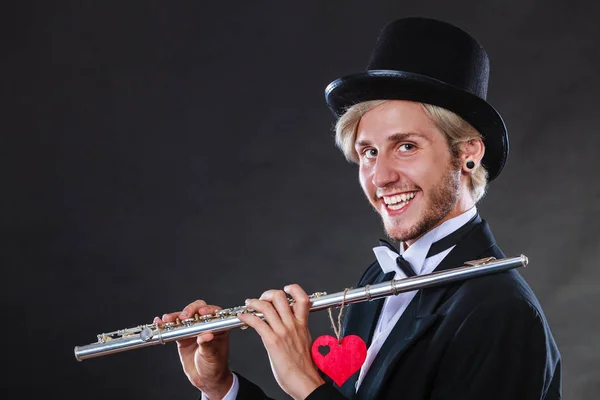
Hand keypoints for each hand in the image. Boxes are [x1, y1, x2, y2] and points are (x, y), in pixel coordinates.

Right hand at [155, 300, 232, 398]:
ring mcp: (193, 330)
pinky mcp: (182, 336)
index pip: (214, 312)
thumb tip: (206, 335)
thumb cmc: (215, 366)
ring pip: (183, 318)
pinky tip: (160, 323)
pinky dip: (166, 325)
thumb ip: (208, 346)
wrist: (205, 379)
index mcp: (218, 327)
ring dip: (174, 316)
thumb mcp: (212, 357)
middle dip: (189, 310)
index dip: (207, 310)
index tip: (201, 313)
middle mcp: (205, 325)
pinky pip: (174, 328)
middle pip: (197, 310)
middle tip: (183, 317)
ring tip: (167, 319)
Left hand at [238, 284, 324, 399]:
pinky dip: (247, 316)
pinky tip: (242, 316)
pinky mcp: (272, 341)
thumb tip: (291, 324)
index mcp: (302, 324)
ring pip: (267, 306)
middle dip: (268, 294)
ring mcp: (282, 332)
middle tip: (262, 298)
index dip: (294, 289)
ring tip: (248, 304)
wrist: (305, 381)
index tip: (286, 289)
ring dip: (254, 302)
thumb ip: (298, 330)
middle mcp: (293, 325)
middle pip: (280, 297)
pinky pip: (257, 322)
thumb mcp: (305, 341)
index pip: (302, 298)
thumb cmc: (304, 366)